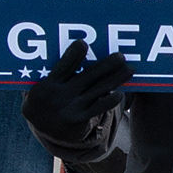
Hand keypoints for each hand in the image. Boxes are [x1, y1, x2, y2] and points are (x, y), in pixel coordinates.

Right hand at [20, 37, 131, 159]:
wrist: (42, 128)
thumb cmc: (47, 98)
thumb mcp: (42, 85)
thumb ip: (57, 70)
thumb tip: (78, 46)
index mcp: (47, 84)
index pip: (62, 67)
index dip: (72, 55)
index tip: (82, 43)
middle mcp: (59, 96)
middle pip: (86, 77)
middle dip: (105, 65)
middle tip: (120, 56)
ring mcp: (70, 108)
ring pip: (97, 90)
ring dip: (115, 79)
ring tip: (129, 69)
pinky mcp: (78, 120)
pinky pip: (97, 108)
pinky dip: (109, 101)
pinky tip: (120, 94)